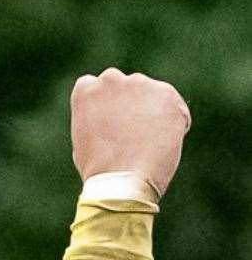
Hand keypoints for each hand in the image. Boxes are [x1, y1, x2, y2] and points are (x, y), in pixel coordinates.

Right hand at [71, 68, 190, 195]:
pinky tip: (163, 143)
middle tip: (132, 132)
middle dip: (130, 103)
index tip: (110, 121)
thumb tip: (113, 116)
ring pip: (151, 94)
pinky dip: (173, 122)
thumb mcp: (85, 137)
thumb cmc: (99, 168)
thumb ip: (98, 117)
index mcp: (86, 89)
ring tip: (148, 142)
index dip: (106, 104)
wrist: (122, 180)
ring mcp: (139, 84)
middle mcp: (111, 79)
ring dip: (152, 111)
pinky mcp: (166, 94)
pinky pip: (174, 106)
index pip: (96, 85)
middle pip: (126, 85)